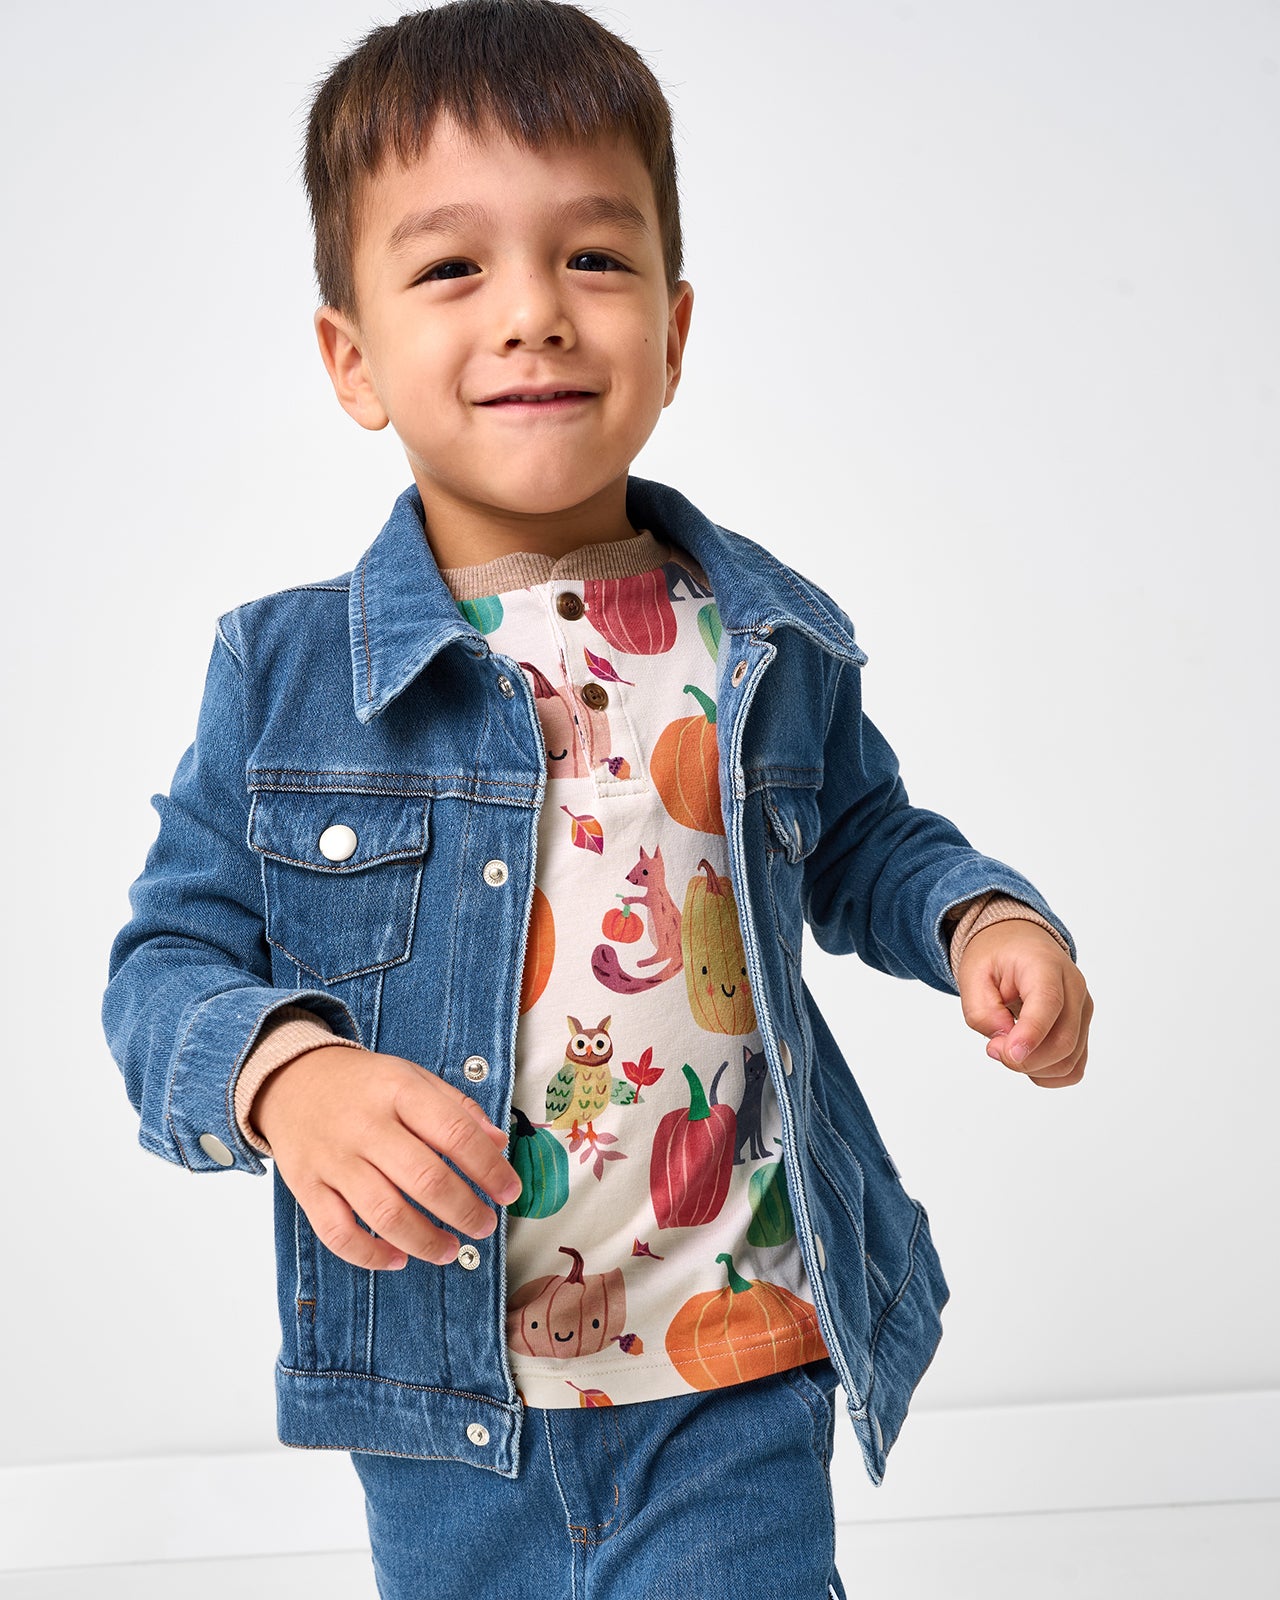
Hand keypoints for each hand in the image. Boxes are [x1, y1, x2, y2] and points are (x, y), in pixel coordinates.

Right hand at [251, 1045, 521, 1269]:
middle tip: (485, 1225)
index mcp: (398, 1091)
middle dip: (465, 1211)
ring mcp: (333, 1159)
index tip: (509, 1192)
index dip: (489, 1168)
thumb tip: (499, 1144)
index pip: (454, 1133)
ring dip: (426, 1240)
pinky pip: (338, 1233)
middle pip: (425, 1179)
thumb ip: (458, 1109)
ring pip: (385, 1214)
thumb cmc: (364, 1085)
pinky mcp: (307, 1188)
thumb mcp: (413, 1078)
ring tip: (451, 1250)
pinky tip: (399, 1258)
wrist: (291, 1080)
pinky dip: (371, 1255)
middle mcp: (365, 1126)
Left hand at [955, 921, 1091, 1086]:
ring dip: (1033, 1068)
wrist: (1019, 943)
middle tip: (993, 1048)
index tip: (1008, 1054)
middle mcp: (1074, 987)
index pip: (1049, 1003)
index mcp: (1045, 964)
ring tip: (1007, 1046)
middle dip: (1024, 1060)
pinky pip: (1073, 1068)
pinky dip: (1047, 1073)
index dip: (1031, 1034)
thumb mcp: (971, 975)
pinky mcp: (1082, 1030)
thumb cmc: (996, 957)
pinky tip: (1026, 1056)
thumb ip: (982, 1012)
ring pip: (1070, 1062)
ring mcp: (1083, 1010)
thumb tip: (1006, 1044)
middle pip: (1064, 1042)